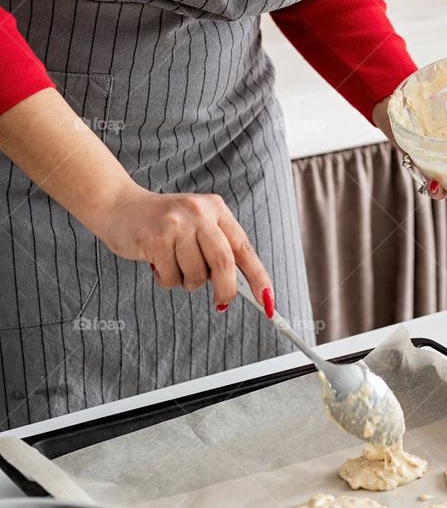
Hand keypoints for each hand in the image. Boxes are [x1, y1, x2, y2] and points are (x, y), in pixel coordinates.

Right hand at [90, 184, 272, 311]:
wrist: (118, 205)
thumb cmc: (162, 222)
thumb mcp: (196, 225)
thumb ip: (218, 249)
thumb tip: (240, 287)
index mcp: (216, 209)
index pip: (244, 248)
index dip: (259, 277)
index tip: (268, 300)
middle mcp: (199, 213)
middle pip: (224, 263)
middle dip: (226, 290)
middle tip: (222, 302)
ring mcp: (176, 225)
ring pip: (196, 276)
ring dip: (187, 283)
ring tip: (173, 265)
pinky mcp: (154, 239)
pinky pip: (171, 278)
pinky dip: (166, 280)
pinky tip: (156, 263)